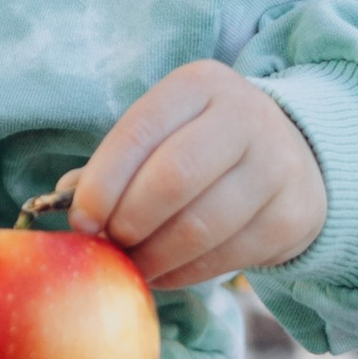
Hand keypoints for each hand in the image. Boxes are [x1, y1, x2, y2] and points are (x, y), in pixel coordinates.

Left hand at [66, 62, 325, 293]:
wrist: (295, 158)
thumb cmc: (204, 146)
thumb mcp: (165, 132)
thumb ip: (117, 163)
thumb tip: (62, 199)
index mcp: (199, 85)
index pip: (140, 130)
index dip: (103, 182)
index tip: (80, 221)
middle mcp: (245, 116)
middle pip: (173, 178)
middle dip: (129, 221)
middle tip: (108, 245)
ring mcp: (276, 165)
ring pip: (200, 225)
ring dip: (153, 256)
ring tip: (131, 265)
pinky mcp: (292, 216)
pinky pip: (225, 257)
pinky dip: (182, 273)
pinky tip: (163, 272)